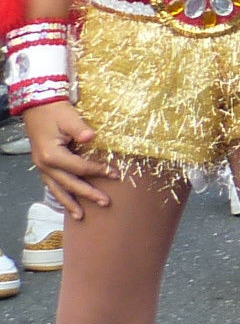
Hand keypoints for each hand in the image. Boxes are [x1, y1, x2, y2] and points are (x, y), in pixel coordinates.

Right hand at [25, 101, 110, 215]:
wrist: (38, 106)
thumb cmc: (56, 111)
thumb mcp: (69, 117)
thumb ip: (80, 129)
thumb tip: (90, 137)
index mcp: (52, 155)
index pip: (80, 168)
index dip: (98, 171)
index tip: (116, 174)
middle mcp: (45, 165)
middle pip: (69, 184)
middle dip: (87, 194)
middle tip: (105, 203)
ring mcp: (42, 167)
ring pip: (57, 189)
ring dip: (69, 203)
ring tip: (80, 217)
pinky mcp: (43, 165)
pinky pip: (52, 184)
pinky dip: (60, 195)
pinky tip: (67, 203)